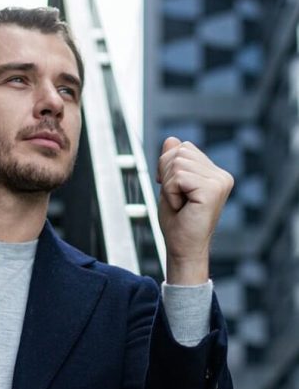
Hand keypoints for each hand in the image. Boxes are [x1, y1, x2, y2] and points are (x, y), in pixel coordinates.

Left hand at [156, 137, 233, 283]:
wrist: (183, 249)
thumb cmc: (178, 223)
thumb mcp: (171, 187)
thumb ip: (172, 163)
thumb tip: (171, 139)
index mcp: (215, 173)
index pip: (183, 147)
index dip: (168, 167)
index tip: (174, 191)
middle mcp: (222, 175)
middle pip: (179, 151)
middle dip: (167, 175)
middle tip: (177, 200)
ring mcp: (219, 181)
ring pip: (177, 163)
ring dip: (169, 187)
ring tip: (180, 204)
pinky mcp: (212, 189)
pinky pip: (178, 177)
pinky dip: (171, 193)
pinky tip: (182, 207)